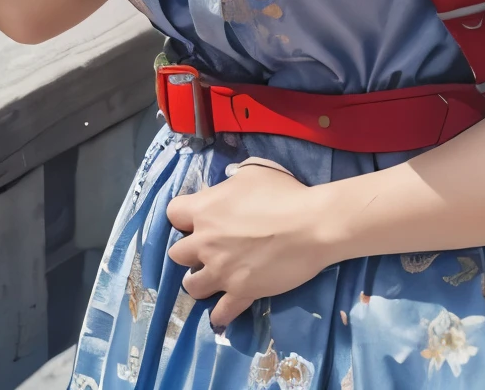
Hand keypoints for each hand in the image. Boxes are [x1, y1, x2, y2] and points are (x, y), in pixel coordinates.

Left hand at [166, 162, 334, 328]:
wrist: (311, 225)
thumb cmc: (285, 193)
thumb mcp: (255, 171)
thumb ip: (232, 181)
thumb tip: (227, 188)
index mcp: (206, 209)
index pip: (173, 213)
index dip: (184, 216)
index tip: (197, 218)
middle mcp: (206, 242)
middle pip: (177, 254)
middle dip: (190, 251)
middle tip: (209, 248)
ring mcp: (221, 271)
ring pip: (191, 286)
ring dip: (201, 281)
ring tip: (216, 277)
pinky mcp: (239, 293)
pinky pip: (219, 313)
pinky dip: (220, 313)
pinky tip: (224, 309)